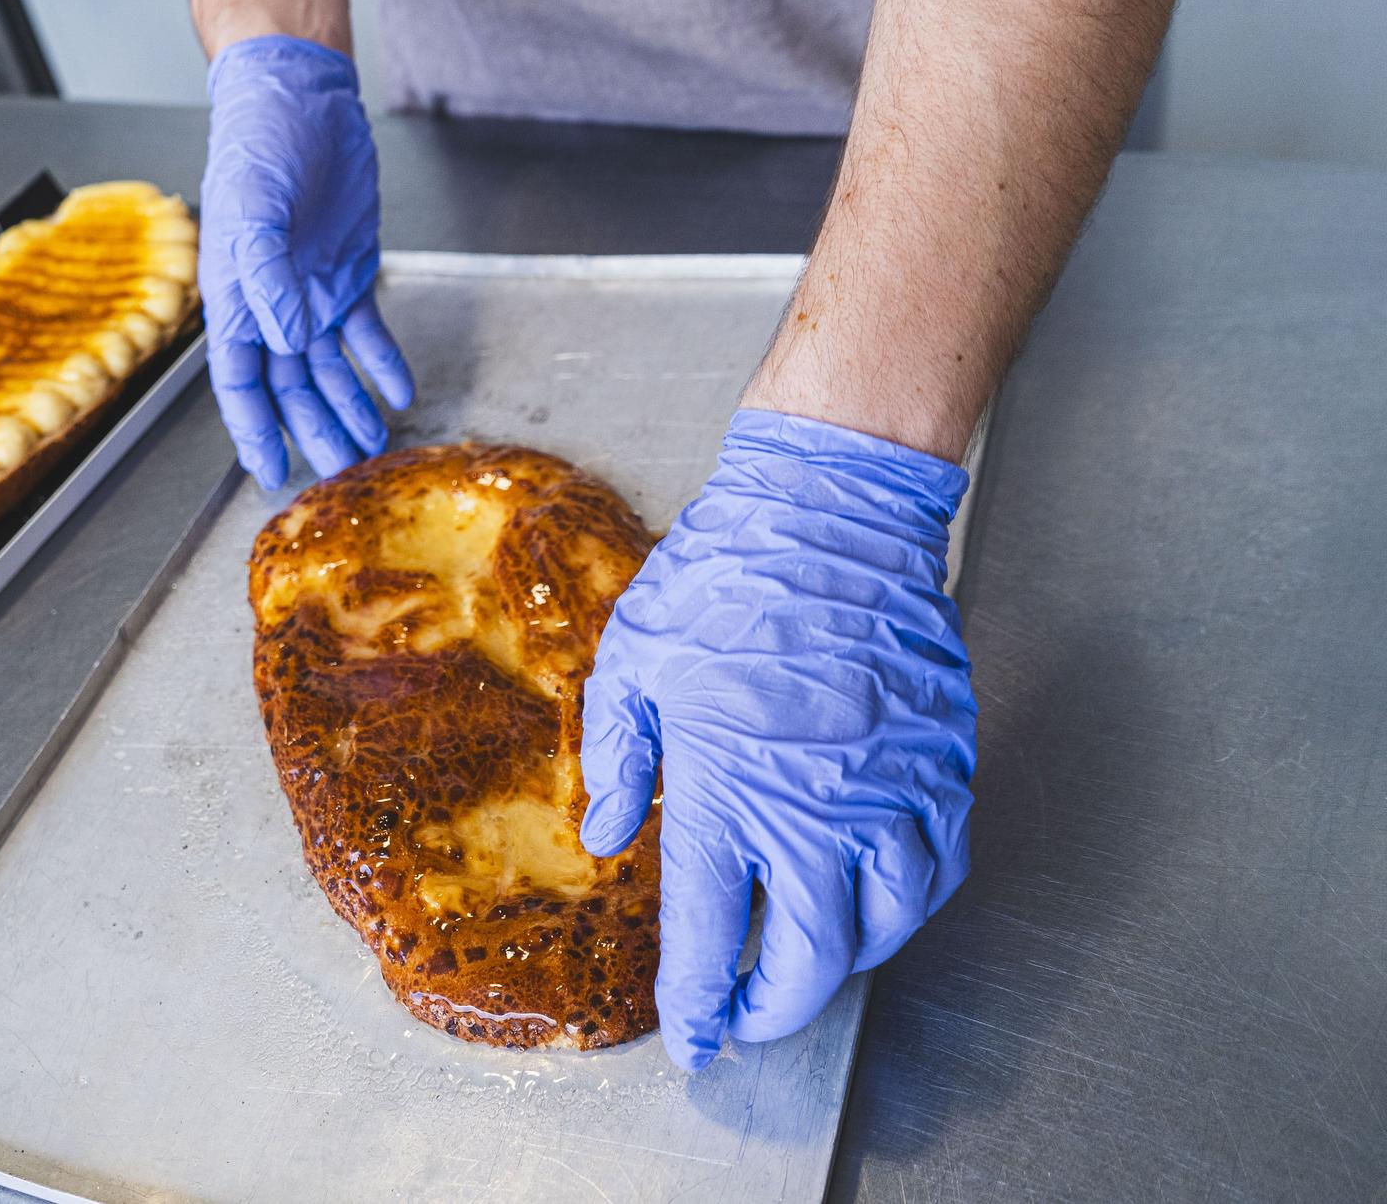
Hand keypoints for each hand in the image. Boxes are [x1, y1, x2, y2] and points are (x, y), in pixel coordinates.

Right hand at [199, 35, 414, 488]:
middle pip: (291, 385)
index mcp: (234, 294)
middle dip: (312, 430)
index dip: (254, 427)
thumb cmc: (259, 142)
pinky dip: (383, 363)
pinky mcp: (350, 272)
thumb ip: (265, 273)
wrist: (300, 94)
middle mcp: (271, 302)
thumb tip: (287, 336)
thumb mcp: (254, 204)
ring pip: (330, 368)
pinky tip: (400, 391)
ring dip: (349, 407)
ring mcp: (311, 289)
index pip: (240, 378)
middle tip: (339, 473)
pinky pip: (367, 332)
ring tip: (371, 446)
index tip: (268, 470)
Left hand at [579, 409, 975, 1068]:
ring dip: (841, 966)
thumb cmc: (727, 576)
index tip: (691, 1035)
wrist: (832, 511)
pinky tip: (879, 903)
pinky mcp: (942, 765)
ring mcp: (889, 791)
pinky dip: (910, 908)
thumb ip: (613, 758)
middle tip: (745, 1020)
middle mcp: (814, 808)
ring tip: (807, 966)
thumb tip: (605, 834)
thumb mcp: (632, 660)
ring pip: (883, 929)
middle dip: (771, 1012)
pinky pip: (939, 869)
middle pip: (805, 961)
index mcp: (724, 788)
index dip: (696, 1003)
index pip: (709, 936)